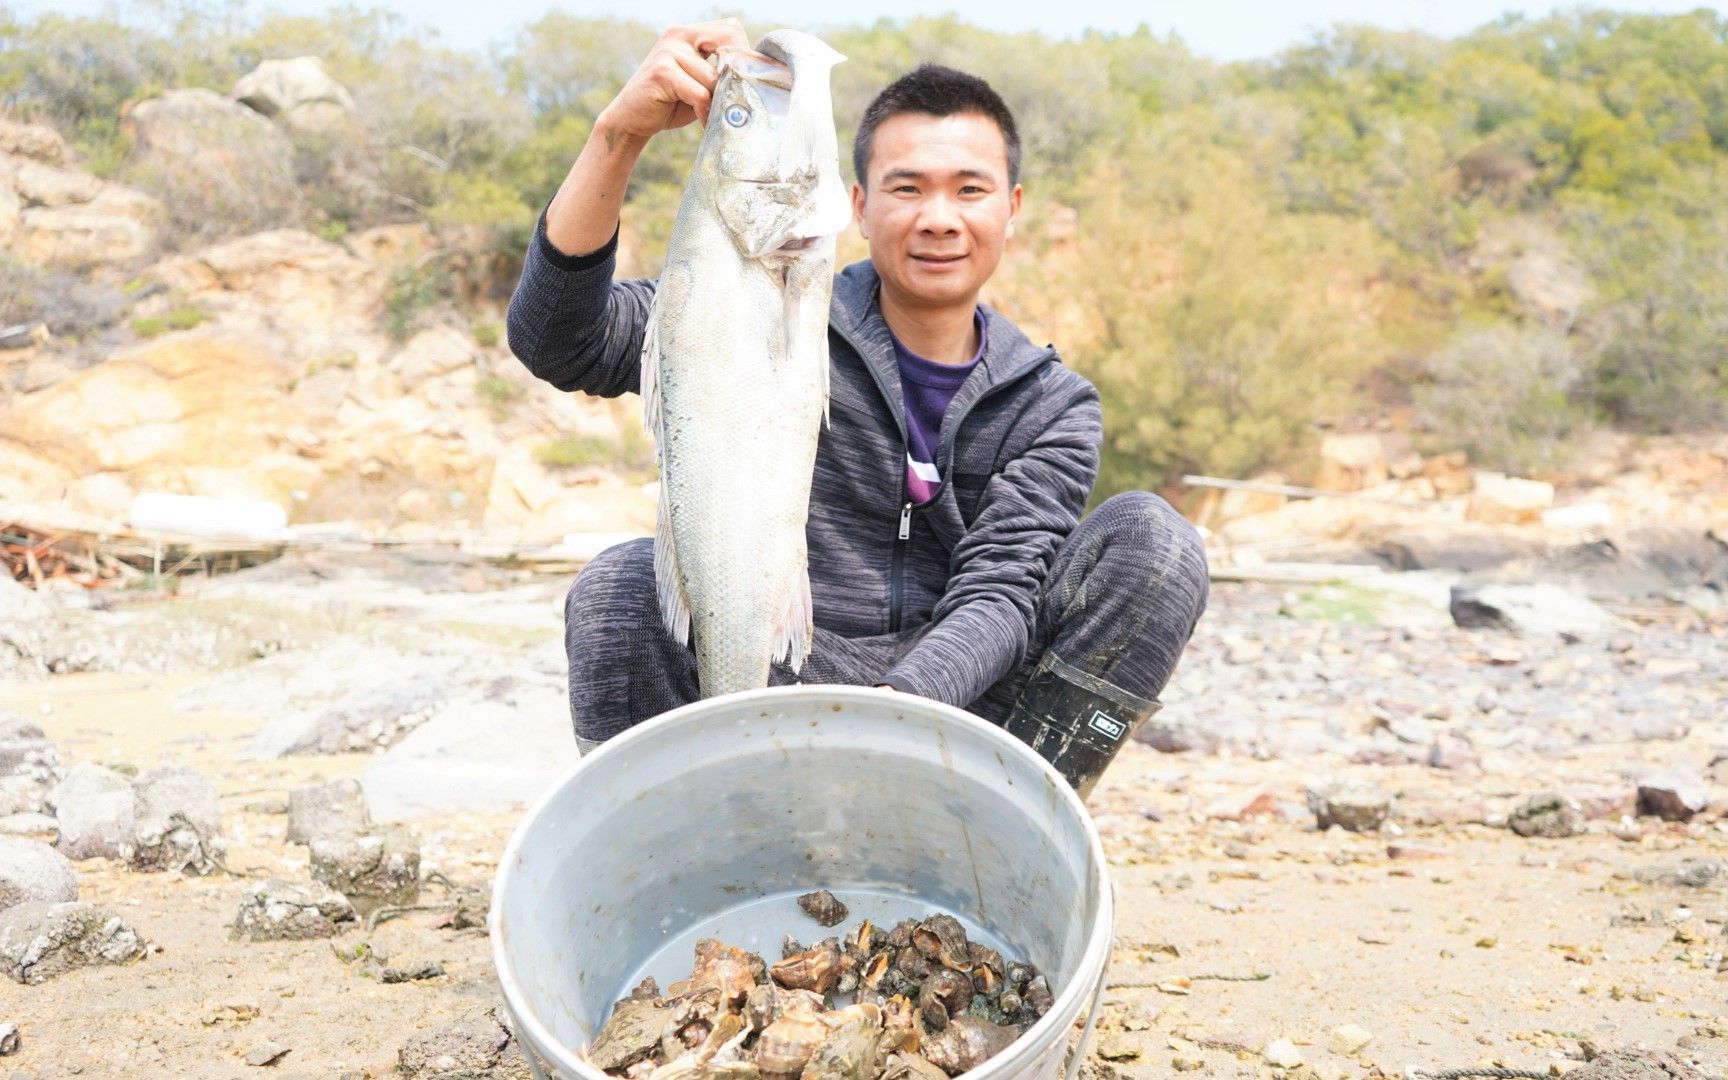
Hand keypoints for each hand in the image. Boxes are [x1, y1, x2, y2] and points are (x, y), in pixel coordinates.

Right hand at [598, 20, 748, 140]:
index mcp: (689, 33)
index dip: (741, 56)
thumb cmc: (671, 103)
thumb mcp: (700, 83)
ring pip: (714, 76)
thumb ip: (720, 74)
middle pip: (728, 41)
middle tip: (728, 99)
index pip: (732, 29)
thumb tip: (752, 78)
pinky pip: (700, 92)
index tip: (736, 83)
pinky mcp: (662, 72)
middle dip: (733, 75)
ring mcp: (669, 51)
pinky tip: (699, 119)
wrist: (631, 119)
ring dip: (716, 100)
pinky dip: (704, 110)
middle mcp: (679, 34)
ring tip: (708, 113)